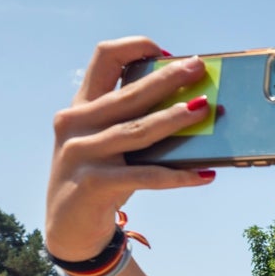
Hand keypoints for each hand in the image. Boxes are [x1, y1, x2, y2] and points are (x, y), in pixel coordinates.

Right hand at [46, 37, 215, 260]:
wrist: (68, 228)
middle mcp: (76, 124)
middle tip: (199, 68)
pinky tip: (206, 175)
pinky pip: (146, 176)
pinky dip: (179, 176)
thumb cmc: (101, 178)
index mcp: (80, 107)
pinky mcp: (94, 183)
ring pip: (138, 130)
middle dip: (167, 78)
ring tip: (206, 109)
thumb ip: (132, 123)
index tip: (164, 52)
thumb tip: (192, 107)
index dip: (134, 47)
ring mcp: (82, 153)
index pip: (103, 60)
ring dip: (174, 119)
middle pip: (129, 94)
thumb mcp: (107, 144)